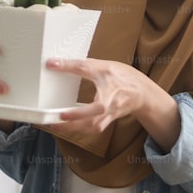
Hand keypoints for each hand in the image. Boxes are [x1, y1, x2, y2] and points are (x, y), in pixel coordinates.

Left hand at [47, 58, 180, 150]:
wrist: (141, 92)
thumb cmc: (123, 78)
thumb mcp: (104, 67)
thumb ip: (82, 65)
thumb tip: (57, 63)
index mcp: (107, 76)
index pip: (85, 69)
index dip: (68, 66)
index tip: (52, 64)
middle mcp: (110, 99)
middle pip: (93, 110)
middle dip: (75, 116)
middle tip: (57, 115)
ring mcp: (109, 113)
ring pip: (92, 125)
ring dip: (74, 127)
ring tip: (56, 124)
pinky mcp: (108, 120)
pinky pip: (93, 128)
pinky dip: (80, 130)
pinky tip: (68, 127)